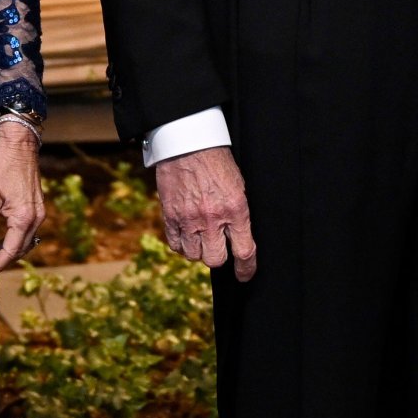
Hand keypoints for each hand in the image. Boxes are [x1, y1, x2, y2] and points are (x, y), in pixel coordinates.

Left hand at [0, 123, 45, 279]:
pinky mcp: (36, 205)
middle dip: (2, 262)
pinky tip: (3, 241)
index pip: (9, 251)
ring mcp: (38, 211)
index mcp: (24, 218)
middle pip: (20, 250)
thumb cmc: (2, 165)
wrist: (18, 143)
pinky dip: (15, 240)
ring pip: (25, 241)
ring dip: (9, 253)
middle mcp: (36, 218)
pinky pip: (27, 231)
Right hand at [156, 147, 256, 281]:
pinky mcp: (170, 215)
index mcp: (235, 208)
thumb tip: (238, 240)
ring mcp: (188, 218)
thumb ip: (238, 214)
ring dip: (199, 250)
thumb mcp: (238, 186)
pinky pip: (175, 245)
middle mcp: (212, 217)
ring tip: (201, 237)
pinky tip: (186, 234)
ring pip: (193, 256)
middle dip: (219, 257)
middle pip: (215, 259)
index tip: (244, 275)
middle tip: (218, 247)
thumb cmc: (217, 162)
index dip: (246, 268)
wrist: (188, 143)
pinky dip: (181, 244)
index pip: (244, 251)